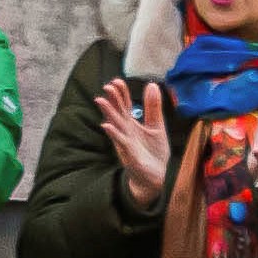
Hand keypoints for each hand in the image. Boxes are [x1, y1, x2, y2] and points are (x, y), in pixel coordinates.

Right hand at [97, 81, 175, 208]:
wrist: (156, 177)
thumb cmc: (153, 153)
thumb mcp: (157, 126)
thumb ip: (153, 107)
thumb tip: (151, 84)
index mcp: (131, 124)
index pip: (124, 105)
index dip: (121, 93)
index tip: (117, 81)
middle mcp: (126, 132)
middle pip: (117, 113)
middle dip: (112, 100)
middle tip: (107, 86)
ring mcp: (126, 143)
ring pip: (115, 125)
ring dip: (108, 113)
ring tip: (100, 101)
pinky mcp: (129, 154)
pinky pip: (120, 142)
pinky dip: (114, 134)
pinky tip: (106, 125)